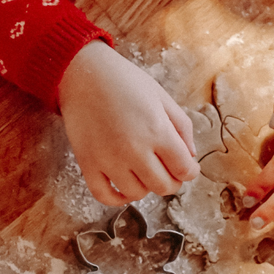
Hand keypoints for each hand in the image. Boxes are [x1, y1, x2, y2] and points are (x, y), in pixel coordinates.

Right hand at [57, 39, 199, 204]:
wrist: (84, 74)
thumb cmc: (125, 82)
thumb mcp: (163, 98)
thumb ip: (183, 128)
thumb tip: (190, 156)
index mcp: (159, 132)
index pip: (184, 170)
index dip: (190, 171)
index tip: (187, 167)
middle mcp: (135, 150)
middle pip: (163, 186)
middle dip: (172, 181)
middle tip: (168, 171)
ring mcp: (109, 160)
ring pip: (137, 194)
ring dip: (145, 187)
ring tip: (143, 172)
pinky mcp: (88, 164)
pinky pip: (104, 196)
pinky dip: (117, 198)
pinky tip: (123, 188)